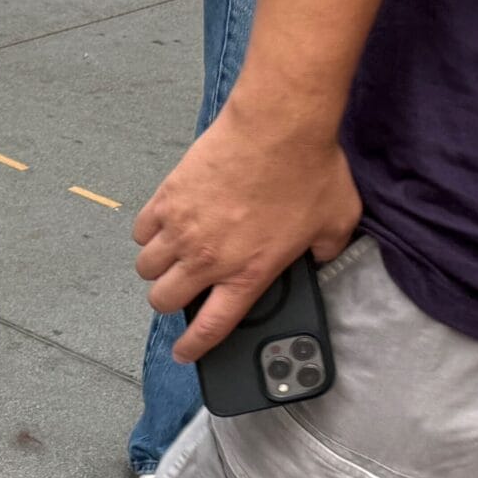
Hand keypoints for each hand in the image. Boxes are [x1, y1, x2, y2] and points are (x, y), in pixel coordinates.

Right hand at [132, 100, 361, 361]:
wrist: (279, 125)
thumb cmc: (308, 169)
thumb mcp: (336, 220)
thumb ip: (326, 249)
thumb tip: (320, 254)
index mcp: (248, 273)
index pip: (210, 327)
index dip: (193, 346)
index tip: (184, 352)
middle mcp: (208, 259)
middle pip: (164, 300)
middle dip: (170, 301)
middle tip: (181, 290)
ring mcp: (182, 230)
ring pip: (147, 269)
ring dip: (157, 269)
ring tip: (171, 257)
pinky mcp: (167, 199)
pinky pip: (141, 231)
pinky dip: (148, 235)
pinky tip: (163, 227)